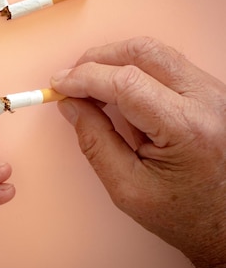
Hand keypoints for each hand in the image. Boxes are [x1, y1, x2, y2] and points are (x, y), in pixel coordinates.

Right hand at [50, 37, 225, 267]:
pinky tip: (118, 96)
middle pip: (144, 53)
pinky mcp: (212, 92)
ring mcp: (216, 93)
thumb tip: (69, 104)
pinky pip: (167, 65)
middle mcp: (210, 101)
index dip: (85, 78)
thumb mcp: (126, 188)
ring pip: (156, 53)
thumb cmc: (183, 215)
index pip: (127, 82)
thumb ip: (94, 141)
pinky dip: (134, 71)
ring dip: (115, 62)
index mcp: (189, 130)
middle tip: (70, 80)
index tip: (58, 85)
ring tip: (91, 89)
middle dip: (97, 59)